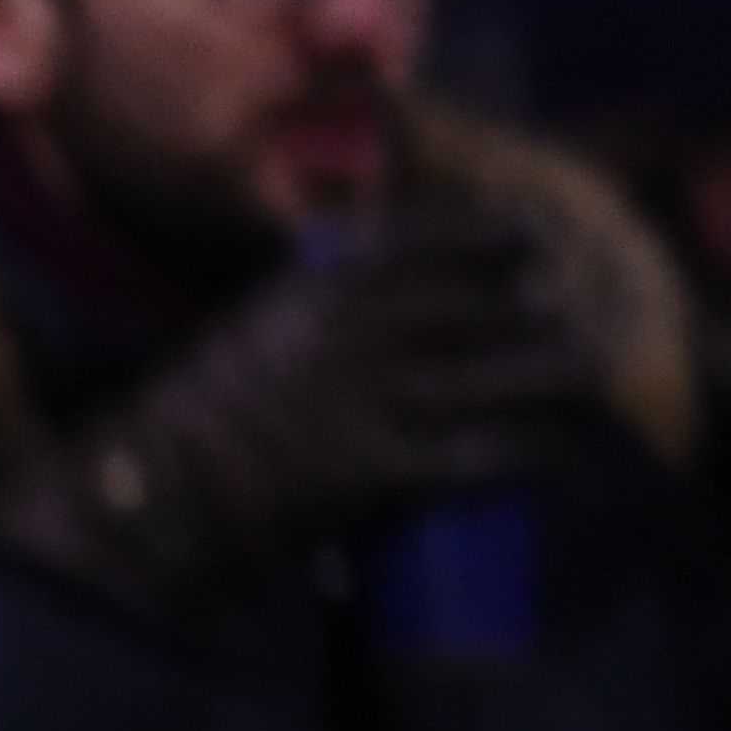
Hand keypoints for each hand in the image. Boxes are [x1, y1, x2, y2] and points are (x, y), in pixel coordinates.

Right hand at [5, 205, 599, 610]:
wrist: (150, 493)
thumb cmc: (189, 418)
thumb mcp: (252, 329)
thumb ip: (315, 311)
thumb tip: (382, 307)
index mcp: (321, 280)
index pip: (443, 236)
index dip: (504, 238)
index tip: (535, 246)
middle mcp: (362, 325)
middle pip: (497, 304)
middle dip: (545, 315)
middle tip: (561, 331)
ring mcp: (377, 397)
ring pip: (515, 373)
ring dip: (563, 378)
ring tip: (581, 386)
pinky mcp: (385, 469)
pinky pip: (491, 453)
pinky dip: (537, 452)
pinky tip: (557, 455)